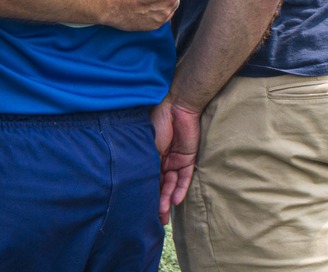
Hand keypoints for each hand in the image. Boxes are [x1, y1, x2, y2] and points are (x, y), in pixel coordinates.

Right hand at [151, 99, 200, 224]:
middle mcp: (162, 161)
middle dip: (157, 203)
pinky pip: (185, 178)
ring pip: (172, 185)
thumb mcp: (146, 145)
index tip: (142, 210)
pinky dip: (181, 190)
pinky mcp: (188, 160)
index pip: (148, 179)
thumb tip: (138, 184)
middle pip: (160, 186)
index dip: (145, 194)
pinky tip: (176, 201)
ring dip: (168, 199)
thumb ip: (146, 163)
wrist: (178, 107)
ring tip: (164, 214)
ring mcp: (175, 161)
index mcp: (150, 156)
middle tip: (156, 219)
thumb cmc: (158, 122)